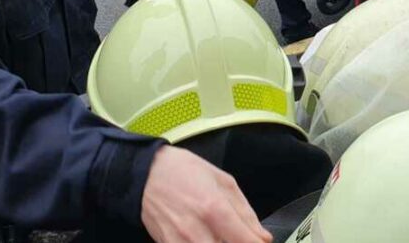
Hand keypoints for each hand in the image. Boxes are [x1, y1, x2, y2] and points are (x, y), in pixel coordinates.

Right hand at [141, 146, 270, 242]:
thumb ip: (246, 213)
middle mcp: (196, 230)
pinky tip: (207, 237)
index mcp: (214, 208)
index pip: (245, 241)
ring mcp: (179, 242)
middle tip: (240, 237)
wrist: (146, 174)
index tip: (260, 242)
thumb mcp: (224, 181)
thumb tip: (262, 237)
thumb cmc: (186, 172)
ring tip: (224, 236)